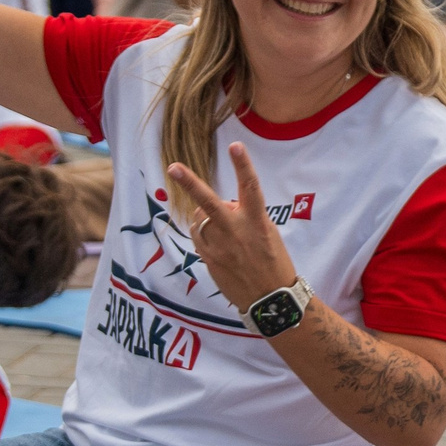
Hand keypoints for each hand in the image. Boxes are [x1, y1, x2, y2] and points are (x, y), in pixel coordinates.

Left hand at [164, 144, 300, 313]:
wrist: (270, 300)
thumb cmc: (273, 262)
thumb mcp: (267, 233)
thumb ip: (245, 216)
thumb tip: (222, 207)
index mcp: (257, 221)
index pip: (250, 187)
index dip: (243, 164)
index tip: (235, 145)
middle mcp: (236, 231)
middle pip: (209, 202)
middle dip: (190, 183)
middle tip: (173, 167)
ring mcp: (220, 246)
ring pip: (200, 218)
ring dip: (205, 216)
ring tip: (222, 230)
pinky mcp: (209, 259)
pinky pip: (197, 236)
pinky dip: (202, 233)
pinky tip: (216, 242)